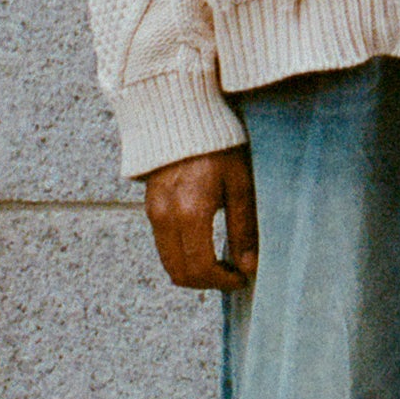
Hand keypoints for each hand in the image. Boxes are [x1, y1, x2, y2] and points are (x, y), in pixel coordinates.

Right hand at [143, 145, 257, 289]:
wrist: (182, 116)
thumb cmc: (219, 147)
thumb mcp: (239, 185)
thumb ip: (243, 229)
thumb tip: (249, 266)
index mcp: (191, 213)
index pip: (201, 268)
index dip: (222, 281)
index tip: (241, 278)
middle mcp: (166, 217)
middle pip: (180, 273)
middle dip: (207, 282)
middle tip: (231, 275)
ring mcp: (154, 213)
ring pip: (168, 262)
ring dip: (193, 271)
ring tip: (219, 262)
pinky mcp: (150, 207)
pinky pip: (163, 245)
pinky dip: (181, 255)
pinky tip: (203, 244)